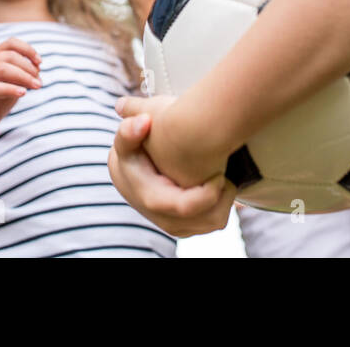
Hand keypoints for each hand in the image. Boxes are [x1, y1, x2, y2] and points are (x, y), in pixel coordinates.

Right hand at [0, 38, 41, 143]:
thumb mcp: (12, 86)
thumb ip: (23, 76)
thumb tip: (38, 68)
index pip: (10, 44)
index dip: (27, 49)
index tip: (39, 62)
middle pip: (7, 55)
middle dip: (28, 66)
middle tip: (38, 81)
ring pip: (0, 68)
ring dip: (22, 76)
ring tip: (35, 86)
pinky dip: (10, 89)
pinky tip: (23, 93)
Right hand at [107, 111, 234, 237]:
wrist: (129, 176)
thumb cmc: (131, 155)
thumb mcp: (125, 142)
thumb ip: (129, 132)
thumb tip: (144, 122)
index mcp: (154, 201)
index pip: (188, 206)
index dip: (209, 191)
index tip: (219, 170)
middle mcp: (167, 221)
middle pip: (210, 218)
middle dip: (223, 194)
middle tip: (225, 169)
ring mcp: (178, 227)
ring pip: (216, 221)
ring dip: (225, 199)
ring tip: (221, 174)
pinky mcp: (188, 227)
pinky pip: (215, 221)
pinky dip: (222, 204)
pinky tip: (216, 183)